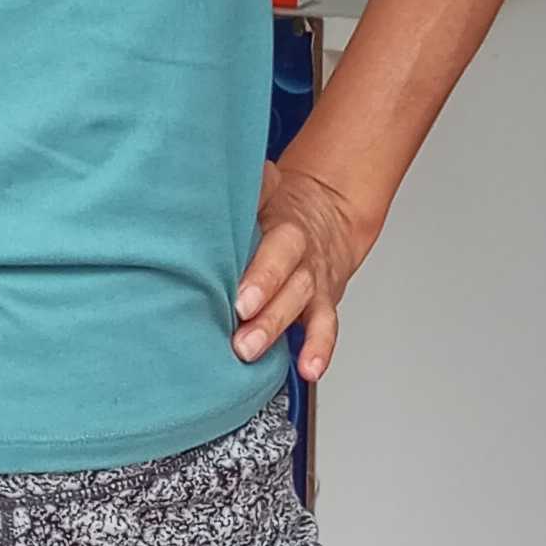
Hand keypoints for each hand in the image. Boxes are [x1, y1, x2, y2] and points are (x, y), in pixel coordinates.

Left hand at [233, 154, 376, 380]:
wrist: (330, 214)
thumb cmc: (282, 211)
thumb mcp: (267, 191)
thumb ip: (249, 188)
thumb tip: (214, 176)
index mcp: (287, 229)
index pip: (277, 251)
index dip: (262, 276)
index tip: (240, 299)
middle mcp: (303, 259)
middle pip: (289, 285)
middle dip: (267, 311)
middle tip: (240, 332)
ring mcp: (313, 284)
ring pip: (302, 308)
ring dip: (277, 330)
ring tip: (251, 352)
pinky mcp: (322, 306)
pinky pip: (325, 329)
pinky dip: (318, 350)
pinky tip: (308, 370)